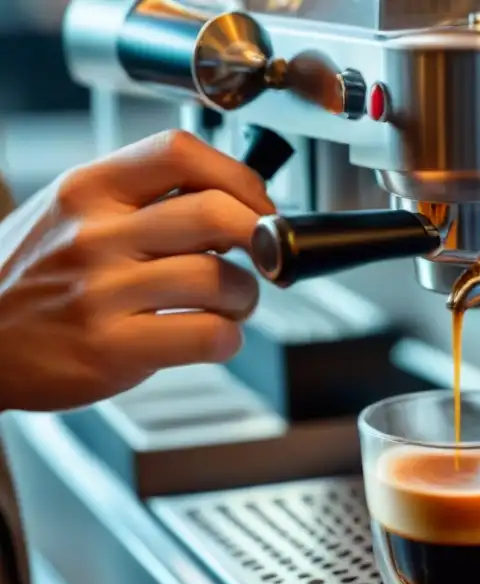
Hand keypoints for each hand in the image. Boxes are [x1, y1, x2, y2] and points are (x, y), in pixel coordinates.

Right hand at [0, 129, 274, 411]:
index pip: (181, 153)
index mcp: (89, 189)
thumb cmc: (30, 278)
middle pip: (215, 215)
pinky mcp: (111, 349)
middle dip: (261, 238)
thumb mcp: (70, 212)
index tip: (259, 205)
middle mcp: (94, 234)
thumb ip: (142, 198)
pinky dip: (228, 338)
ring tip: (232, 304)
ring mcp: (101, 293)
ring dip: (247, 295)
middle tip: (263, 259)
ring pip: (220, 279)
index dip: (240, 178)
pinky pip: (208, 336)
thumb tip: (232, 199)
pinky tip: (213, 336)